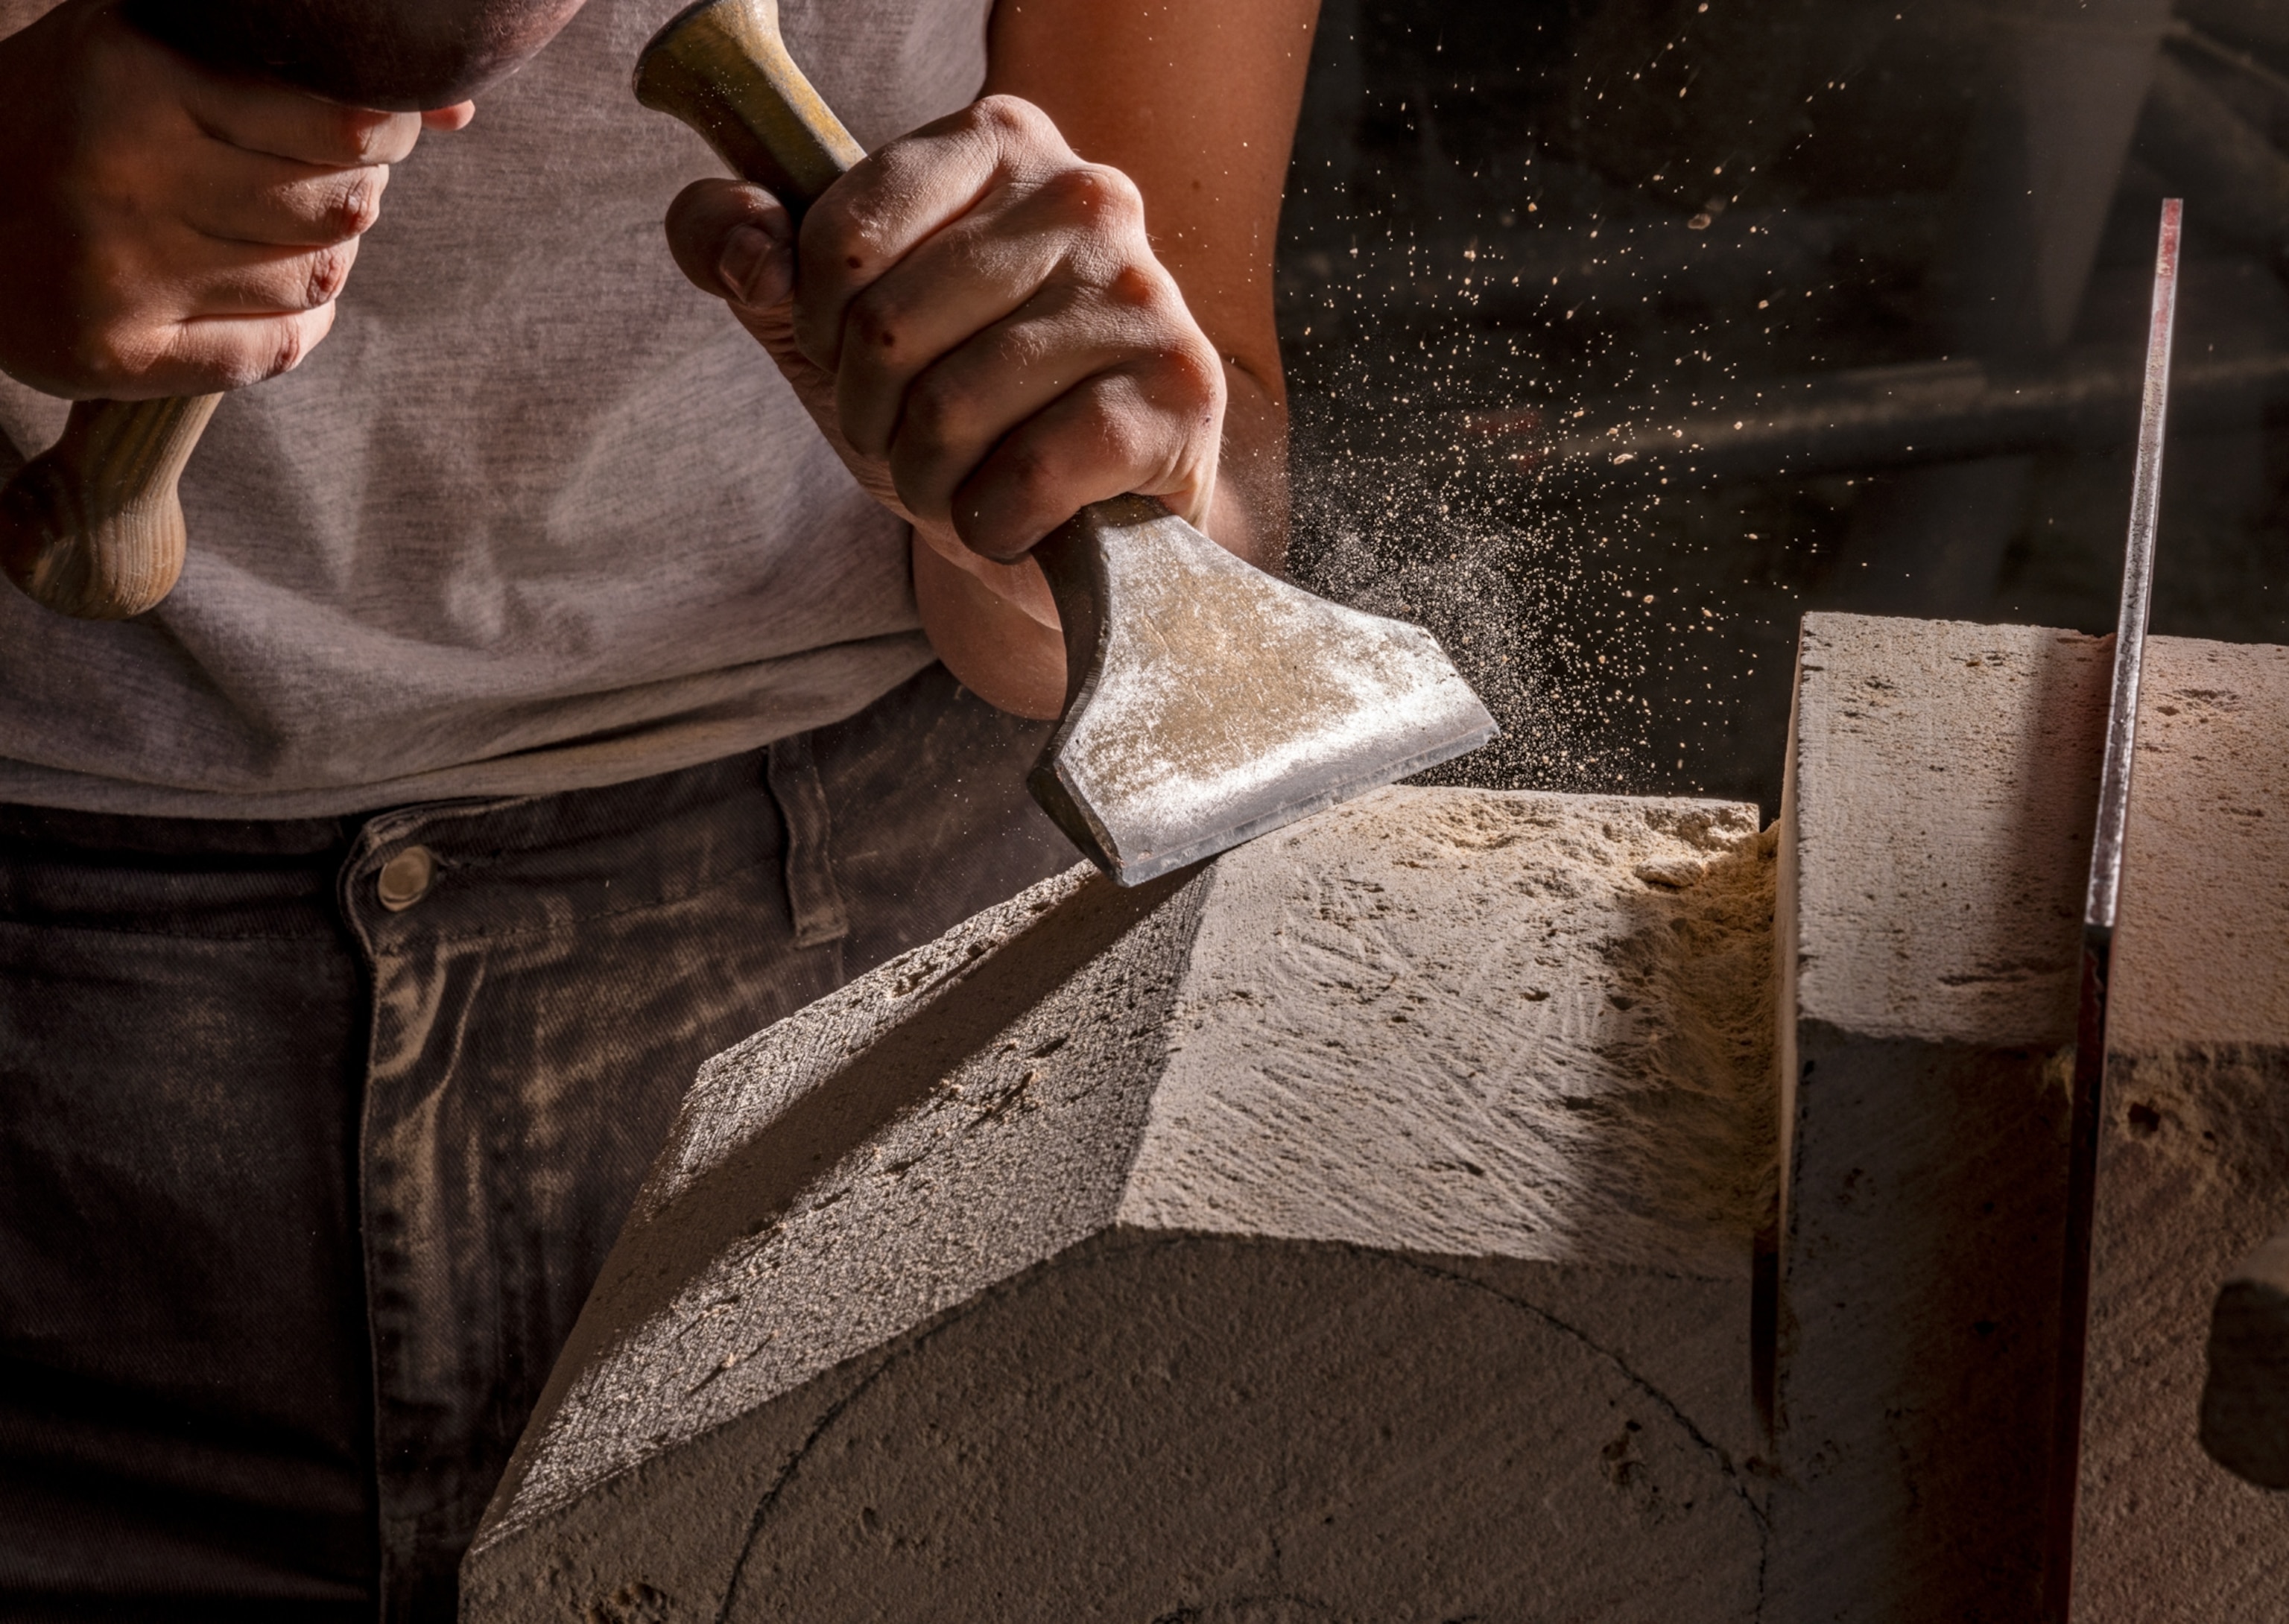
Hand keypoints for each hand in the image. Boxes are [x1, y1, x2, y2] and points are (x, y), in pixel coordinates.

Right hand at [0, 0, 470, 400]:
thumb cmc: (77, 118)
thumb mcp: (159, 51)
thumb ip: (290, 65)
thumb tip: (457, 111)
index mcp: (136, 75)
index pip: (344, 124)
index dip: (388, 132)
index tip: (382, 132)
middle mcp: (124, 172)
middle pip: (339, 208)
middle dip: (359, 195)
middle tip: (335, 185)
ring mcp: (117, 271)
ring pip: (313, 281)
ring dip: (330, 261)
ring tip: (295, 236)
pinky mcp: (115, 354)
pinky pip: (272, 352)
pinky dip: (300, 329)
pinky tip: (283, 302)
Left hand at [663, 96, 1231, 715]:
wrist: (1079, 522)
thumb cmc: (960, 411)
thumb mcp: (830, 330)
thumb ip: (747, 256)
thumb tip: (733, 240)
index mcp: (999, 142)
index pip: (843, 234)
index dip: (818, 329)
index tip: (850, 360)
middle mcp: (1086, 195)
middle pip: (889, 329)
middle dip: (874, 418)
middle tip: (912, 442)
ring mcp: (1144, 292)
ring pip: (954, 408)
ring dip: (930, 482)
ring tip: (964, 484)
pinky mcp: (1182, 392)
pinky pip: (1034, 470)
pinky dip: (997, 521)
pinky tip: (1018, 518)